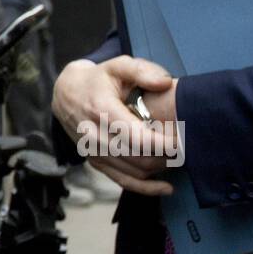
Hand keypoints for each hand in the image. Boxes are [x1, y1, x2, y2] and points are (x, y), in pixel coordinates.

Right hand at [52, 56, 176, 196]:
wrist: (65, 94)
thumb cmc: (98, 79)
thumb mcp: (117, 65)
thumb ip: (142, 70)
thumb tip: (165, 83)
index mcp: (101, 109)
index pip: (136, 136)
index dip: (163, 143)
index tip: (183, 140)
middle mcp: (94, 134)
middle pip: (138, 156)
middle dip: (166, 156)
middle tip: (187, 148)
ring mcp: (93, 151)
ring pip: (133, 170)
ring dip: (160, 168)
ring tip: (178, 157)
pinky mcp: (95, 162)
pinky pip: (122, 181)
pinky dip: (146, 188)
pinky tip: (166, 188)